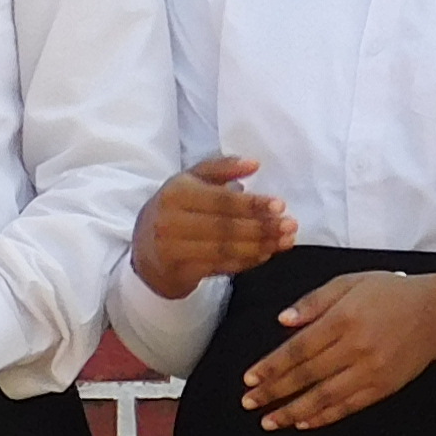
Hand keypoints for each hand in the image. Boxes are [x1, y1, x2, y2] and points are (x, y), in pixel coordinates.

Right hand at [132, 155, 291, 295]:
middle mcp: (171, 221)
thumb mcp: (189, 181)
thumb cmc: (174, 210)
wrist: (145, 251)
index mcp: (176, 192)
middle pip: (225, 227)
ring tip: (285, 241)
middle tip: (290, 226)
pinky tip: (265, 254)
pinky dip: (247, 261)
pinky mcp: (181, 271)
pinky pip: (221, 267)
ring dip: (260, 246)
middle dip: (262, 227)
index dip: (252, 204)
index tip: (280, 205)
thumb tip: (254, 164)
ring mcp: (174, 249)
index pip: (221, 200)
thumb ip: (220, 168)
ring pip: (225, 249)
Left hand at [240, 270, 435, 430]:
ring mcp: (371, 371)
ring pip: (325, 397)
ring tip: (269, 421)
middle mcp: (355, 347)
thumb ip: (314, 301)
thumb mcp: (350, 283)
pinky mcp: (383, 387)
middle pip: (307, 375)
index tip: (249, 379)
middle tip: (249, 403)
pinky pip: (349, 406)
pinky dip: (324, 417)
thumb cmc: (391, 293)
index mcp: (343, 319)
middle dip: (274, 391)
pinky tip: (304, 423)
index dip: (272, 366)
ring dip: (294, 412)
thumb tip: (283, 321)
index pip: (298, 348)